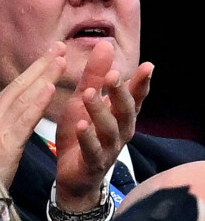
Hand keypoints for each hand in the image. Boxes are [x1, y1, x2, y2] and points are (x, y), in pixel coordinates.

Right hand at [0, 42, 65, 185]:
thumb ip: (2, 121)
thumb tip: (16, 109)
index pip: (16, 86)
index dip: (34, 69)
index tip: (50, 54)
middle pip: (21, 84)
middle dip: (41, 65)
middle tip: (59, 46)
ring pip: (25, 96)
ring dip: (44, 76)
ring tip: (60, 59)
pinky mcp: (5, 143)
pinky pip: (25, 119)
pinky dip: (37, 102)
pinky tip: (49, 88)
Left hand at [55, 42, 152, 209]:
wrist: (72, 176)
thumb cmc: (81, 134)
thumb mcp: (83, 101)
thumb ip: (94, 76)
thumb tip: (105, 44)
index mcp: (119, 115)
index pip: (135, 97)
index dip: (141, 83)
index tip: (148, 66)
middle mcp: (120, 131)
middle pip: (125, 111)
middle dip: (121, 93)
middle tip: (113, 75)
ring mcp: (108, 149)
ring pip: (109, 129)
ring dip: (99, 111)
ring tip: (89, 96)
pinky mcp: (93, 163)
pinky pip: (92, 150)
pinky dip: (87, 137)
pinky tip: (81, 125)